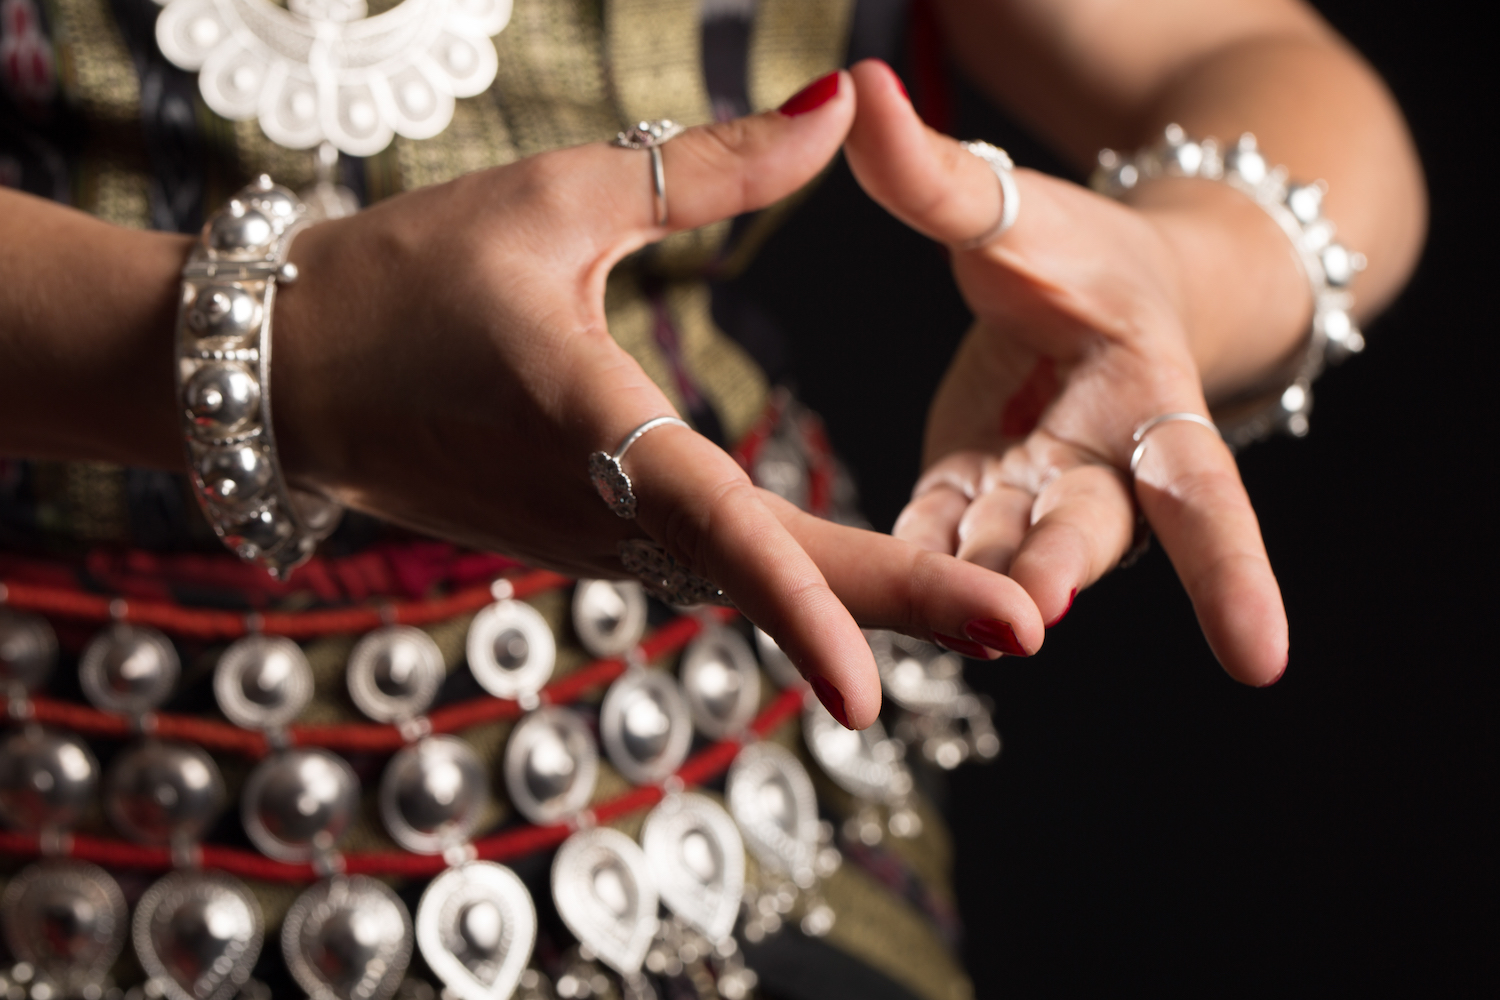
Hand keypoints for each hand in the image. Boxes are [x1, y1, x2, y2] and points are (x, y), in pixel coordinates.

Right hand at [271, 71, 1045, 726]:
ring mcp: (598, 542)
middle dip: (895, 611)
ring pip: (751, 582)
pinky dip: (805, 584)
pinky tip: (882, 588)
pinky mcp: (594, 543)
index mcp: (590, 424)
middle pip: (768, 575)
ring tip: (989, 615)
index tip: (875, 694)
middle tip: (1023, 629)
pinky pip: (718, 567)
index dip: (802, 603)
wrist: (288, 377)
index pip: (718, 522)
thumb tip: (840, 105)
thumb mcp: (558, 198)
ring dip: (867, 603)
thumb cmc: (405, 279)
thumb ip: (711, 167)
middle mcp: (602, 511)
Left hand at [844, 60, 1287, 684]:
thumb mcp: (1017, 211)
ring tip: (940, 622)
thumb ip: (938, 174)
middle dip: (1061, 570)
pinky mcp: (968, 495)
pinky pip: (937, 537)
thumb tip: (859, 88)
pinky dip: (908, 565)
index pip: (1201, 490)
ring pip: (1005, 554)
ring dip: (975, 590)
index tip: (1260, 658)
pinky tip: (866, 596)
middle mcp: (1104, 468)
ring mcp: (1034, 494)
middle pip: (1090, 530)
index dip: (1232, 573)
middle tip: (1035, 611)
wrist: (1097, 298)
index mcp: (1154, 399)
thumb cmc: (1087, 258)